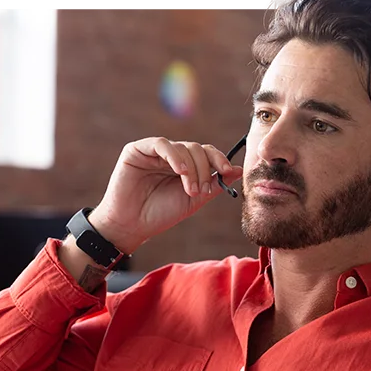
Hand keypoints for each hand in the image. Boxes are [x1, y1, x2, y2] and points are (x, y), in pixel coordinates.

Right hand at [91, 137, 243, 252]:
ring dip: (192, 168)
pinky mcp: (137, 150)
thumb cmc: (160, 214)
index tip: (227, 171)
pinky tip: (180, 171)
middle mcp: (170, 156)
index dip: (219, 159)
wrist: (132, 225)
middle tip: (201, 191)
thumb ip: (214, 184)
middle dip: (205, 170)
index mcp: (184, 165)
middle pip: (197, 149)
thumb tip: (238, 170)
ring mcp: (154, 152)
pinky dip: (174, 156)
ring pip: (182, 148)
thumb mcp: (194, 200)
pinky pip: (161, 145)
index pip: (206, 153)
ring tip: (190, 190)